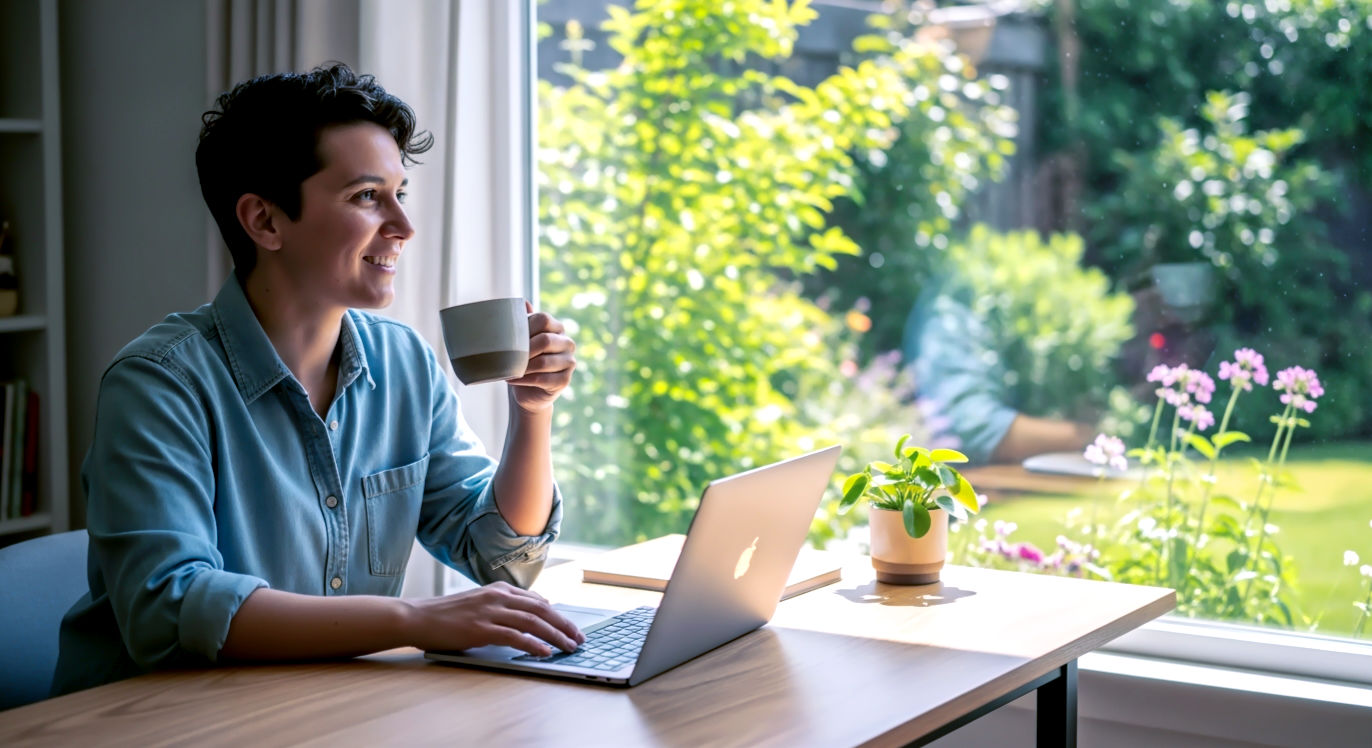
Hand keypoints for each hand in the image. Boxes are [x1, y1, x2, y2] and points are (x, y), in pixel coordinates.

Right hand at [402, 582, 584, 655]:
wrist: (417, 617)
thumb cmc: (446, 615)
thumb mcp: (479, 603)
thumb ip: (503, 607)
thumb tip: (531, 614)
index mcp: (499, 589)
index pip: (537, 601)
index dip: (558, 615)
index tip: (571, 627)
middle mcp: (498, 596)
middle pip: (542, 610)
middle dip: (564, 624)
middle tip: (579, 638)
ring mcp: (490, 611)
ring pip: (533, 622)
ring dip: (555, 635)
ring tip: (569, 647)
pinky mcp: (482, 628)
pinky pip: (515, 636)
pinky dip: (533, 644)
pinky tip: (545, 652)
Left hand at [508, 301, 575, 413]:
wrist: (529, 390)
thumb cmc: (524, 360)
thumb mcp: (522, 339)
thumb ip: (523, 321)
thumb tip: (523, 302)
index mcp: (557, 328)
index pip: (544, 319)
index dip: (526, 326)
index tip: (509, 336)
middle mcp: (567, 343)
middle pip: (545, 340)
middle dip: (524, 349)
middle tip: (507, 356)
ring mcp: (569, 362)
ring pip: (543, 362)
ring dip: (522, 367)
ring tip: (508, 369)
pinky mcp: (565, 380)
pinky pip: (543, 379)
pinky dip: (524, 380)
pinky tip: (513, 379)